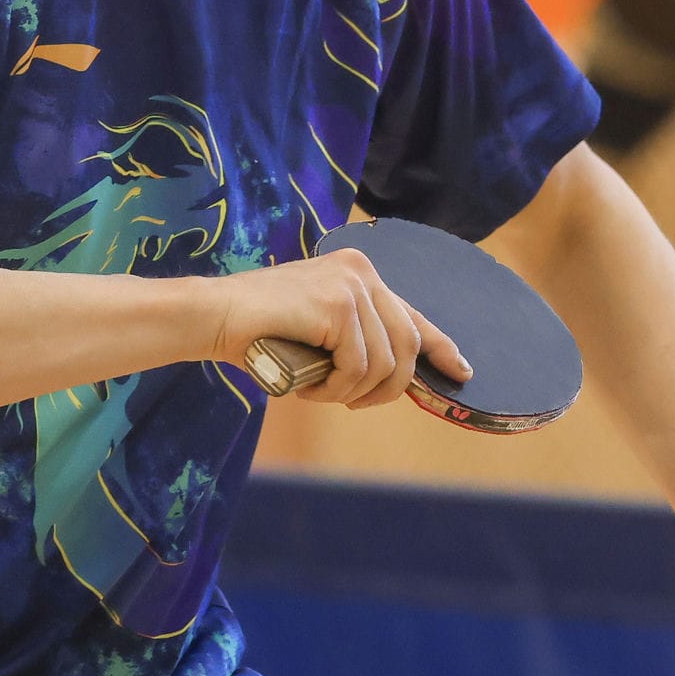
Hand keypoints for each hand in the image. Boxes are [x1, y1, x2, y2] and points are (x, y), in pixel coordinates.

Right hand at [206, 248, 469, 410]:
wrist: (214, 316)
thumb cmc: (258, 330)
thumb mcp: (319, 331)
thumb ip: (355, 340)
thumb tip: (395, 374)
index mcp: (359, 271)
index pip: (413, 313)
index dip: (440, 346)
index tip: (461, 370)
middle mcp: (362, 271)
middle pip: (407, 345)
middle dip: (389, 387)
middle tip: (355, 403)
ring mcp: (351, 286)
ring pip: (384, 363)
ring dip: (352, 392)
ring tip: (320, 392)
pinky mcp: (338, 307)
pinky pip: (358, 368)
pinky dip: (336, 389)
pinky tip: (310, 388)